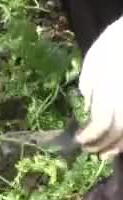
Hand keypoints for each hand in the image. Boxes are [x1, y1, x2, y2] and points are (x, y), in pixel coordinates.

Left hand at [75, 15, 122, 158]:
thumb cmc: (112, 45)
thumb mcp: (93, 67)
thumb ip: (91, 92)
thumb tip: (90, 111)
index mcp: (111, 90)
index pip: (101, 123)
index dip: (90, 136)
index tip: (79, 140)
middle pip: (119, 130)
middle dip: (103, 144)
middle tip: (90, 150)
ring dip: (119, 145)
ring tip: (107, 154)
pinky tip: (121, 142)